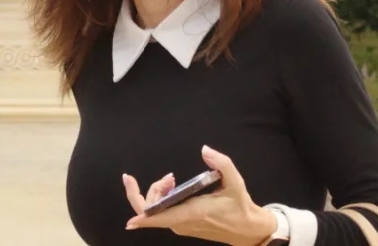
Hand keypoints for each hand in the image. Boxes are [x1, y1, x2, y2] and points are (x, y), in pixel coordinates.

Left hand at [123, 145, 276, 245]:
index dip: (142, 217)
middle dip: (151, 189)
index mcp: (192, 213)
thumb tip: (205, 149)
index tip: (130, 218)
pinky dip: (162, 197)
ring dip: (158, 191)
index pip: (160, 218)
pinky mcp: (182, 224)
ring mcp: (181, 225)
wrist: (247, 230)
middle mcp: (182, 222)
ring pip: (155, 211)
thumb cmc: (240, 206)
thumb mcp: (236, 182)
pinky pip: (162, 212)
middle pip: (151, 212)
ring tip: (171, 178)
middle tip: (168, 176)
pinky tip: (172, 186)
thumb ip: (221, 163)